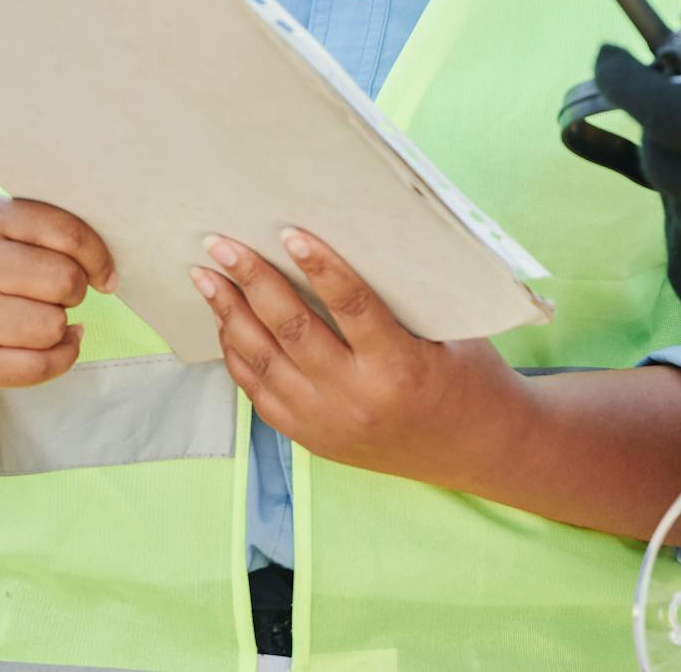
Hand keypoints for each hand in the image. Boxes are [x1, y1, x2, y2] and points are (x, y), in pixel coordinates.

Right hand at [0, 195, 115, 391]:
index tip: (103, 274)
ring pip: (54, 325)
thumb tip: (107, 267)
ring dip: (60, 326)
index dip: (98, 257)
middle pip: (66, 281)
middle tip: (58, 294)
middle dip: (74, 291)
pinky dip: (62, 357)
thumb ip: (49, 229)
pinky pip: (42, 365)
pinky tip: (56, 345)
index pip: (67, 233)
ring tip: (41, 318)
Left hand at [193, 230, 531, 483]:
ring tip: (207, 277)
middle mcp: (355, 400)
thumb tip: (353, 238)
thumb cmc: (468, 374)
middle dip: (253, 282)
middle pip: (292, 331)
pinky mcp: (310, 437)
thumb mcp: (450, 330)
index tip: (289, 232)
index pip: (351, 307)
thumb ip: (402, 296)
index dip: (320, 267)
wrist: (473, 448)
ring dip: (231, 314)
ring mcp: (326, 424)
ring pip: (263, 362)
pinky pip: (259, 392)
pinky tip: (226, 322)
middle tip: (223, 244)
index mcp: (399, 369)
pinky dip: (239, 353)